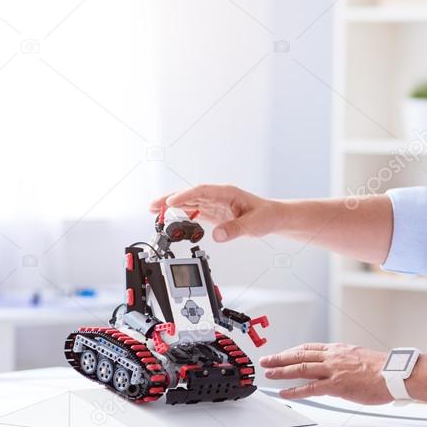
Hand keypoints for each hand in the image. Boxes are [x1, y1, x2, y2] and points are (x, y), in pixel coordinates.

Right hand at [150, 184, 279, 242]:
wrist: (272, 217)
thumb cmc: (266, 216)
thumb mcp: (255, 224)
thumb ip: (236, 229)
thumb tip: (217, 236)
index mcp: (227, 192)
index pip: (202, 191)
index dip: (185, 196)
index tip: (171, 202)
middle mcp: (218, 196)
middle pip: (190, 195)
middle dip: (170, 199)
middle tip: (153, 205)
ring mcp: (215, 204)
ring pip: (189, 202)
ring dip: (172, 205)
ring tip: (154, 210)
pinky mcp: (214, 213)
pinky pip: (194, 211)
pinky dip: (181, 214)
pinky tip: (170, 217)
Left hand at [259, 342, 391, 403]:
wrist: (395, 374)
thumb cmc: (384, 369)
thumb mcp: (360, 359)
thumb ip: (345, 363)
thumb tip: (336, 371)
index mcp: (339, 349)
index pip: (309, 347)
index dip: (293, 351)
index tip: (282, 354)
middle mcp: (333, 356)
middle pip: (300, 355)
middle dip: (280, 358)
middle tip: (266, 360)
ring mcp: (333, 370)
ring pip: (301, 368)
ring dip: (282, 371)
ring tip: (269, 374)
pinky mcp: (336, 385)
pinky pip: (310, 388)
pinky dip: (295, 390)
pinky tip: (285, 392)